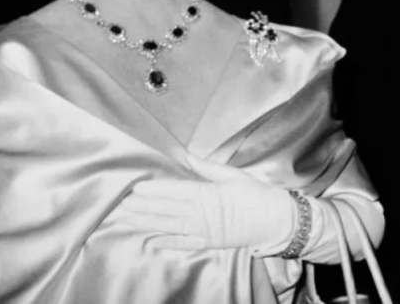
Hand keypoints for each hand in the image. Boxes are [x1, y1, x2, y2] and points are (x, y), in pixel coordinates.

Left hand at [121, 155, 296, 254]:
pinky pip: (184, 244)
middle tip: (123, 204)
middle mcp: (201, 214)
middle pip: (167, 209)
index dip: (154, 191)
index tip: (136, 188)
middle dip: (144, 207)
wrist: (276, 220)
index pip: (174, 191)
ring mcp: (203, 231)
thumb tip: (187, 156)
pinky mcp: (209, 243)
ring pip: (170, 226)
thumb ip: (208, 168)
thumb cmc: (257, 194)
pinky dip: (167, 243)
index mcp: (207, 194)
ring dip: (149, 223)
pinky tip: (152, 241)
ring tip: (130, 220)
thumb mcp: (234, 175)